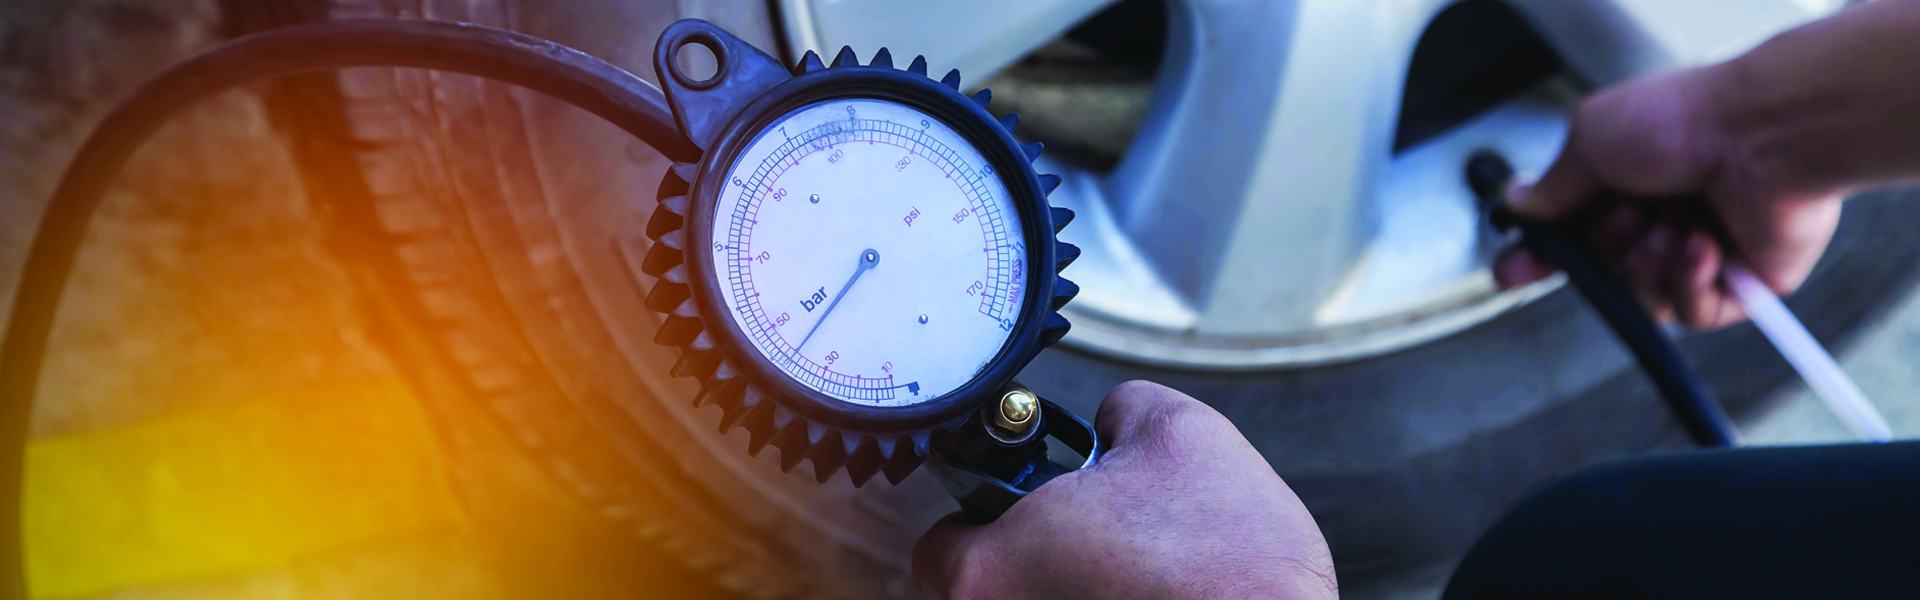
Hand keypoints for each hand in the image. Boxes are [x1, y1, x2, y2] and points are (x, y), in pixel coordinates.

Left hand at [912, 381, 1336, 599]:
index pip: (942, 548)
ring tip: (1142, 573)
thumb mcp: (1178, 433)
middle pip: (990, 589)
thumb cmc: (1233, 562)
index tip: (1027, 502)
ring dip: (1075, 588)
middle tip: (1099, 534)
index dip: (985, 515)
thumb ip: (1119, 411)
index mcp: (991, 572)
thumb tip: (1111, 422)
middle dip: (1039, 556)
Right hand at [1493, 64, 1841, 328]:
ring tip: (1678, 222)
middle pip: (1601, 268)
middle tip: (1630, 211)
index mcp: (1624, 179)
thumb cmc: (1688, 121)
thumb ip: (1550, 184)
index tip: (1513, 270)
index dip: (1540, 255)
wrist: (1765, 137)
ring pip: (1643, 294)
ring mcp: (1700, 251)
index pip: (1568, 232)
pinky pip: (1691, 314)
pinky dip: (1690, 282)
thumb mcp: (1590, 137)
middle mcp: (1660, 215)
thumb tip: (1518, 202)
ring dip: (1650, 260)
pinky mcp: (1738, 284)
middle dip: (1607, 245)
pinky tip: (1704, 246)